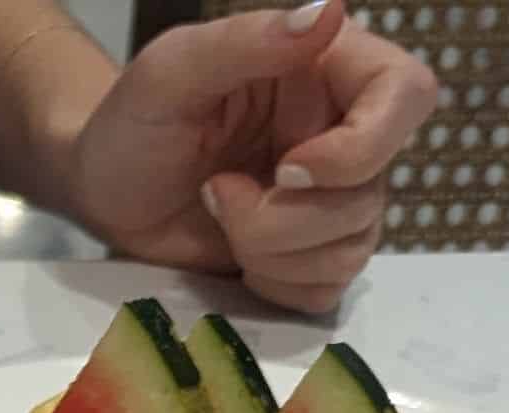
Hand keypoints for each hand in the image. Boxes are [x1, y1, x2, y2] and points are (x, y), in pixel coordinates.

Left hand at [69, 0, 438, 315]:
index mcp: (326, 69)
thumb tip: (327, 10)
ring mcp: (332, 197)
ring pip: (353, 246)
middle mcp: (343, 131)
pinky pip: (327, 289)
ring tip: (217, 210)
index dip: (365, 145)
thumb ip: (244, 40)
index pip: (408, 93)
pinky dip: (276, 283)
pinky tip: (234, 254)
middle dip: (288, 216)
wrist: (101, 191)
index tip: (290, 167)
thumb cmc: (131, 121)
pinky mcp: (310, 253)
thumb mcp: (171, 71)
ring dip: (272, 249)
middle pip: (374, 190)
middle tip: (218, 192)